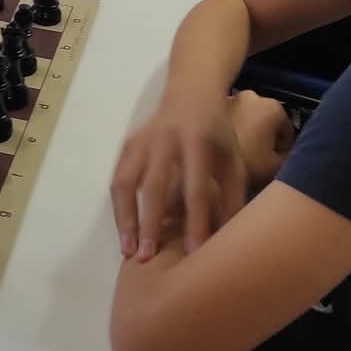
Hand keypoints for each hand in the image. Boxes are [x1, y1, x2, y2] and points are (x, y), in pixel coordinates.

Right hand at [111, 91, 245, 259]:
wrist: (191, 93)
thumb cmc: (216, 132)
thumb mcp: (233, 159)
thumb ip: (232, 196)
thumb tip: (228, 239)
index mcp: (198, 142)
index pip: (195, 189)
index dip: (195, 222)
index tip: (194, 254)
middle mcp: (165, 139)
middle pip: (154, 186)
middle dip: (150, 223)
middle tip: (147, 258)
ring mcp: (142, 141)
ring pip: (126, 183)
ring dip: (125, 219)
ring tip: (127, 251)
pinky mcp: (128, 144)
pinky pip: (118, 179)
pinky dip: (118, 207)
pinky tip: (123, 232)